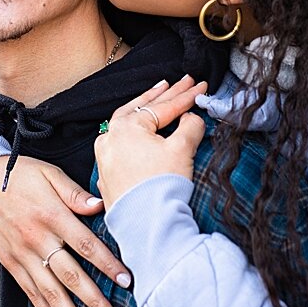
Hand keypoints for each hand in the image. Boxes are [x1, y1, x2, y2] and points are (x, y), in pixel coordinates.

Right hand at [0, 156, 127, 306]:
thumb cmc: (20, 175)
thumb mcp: (51, 174)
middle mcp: (37, 240)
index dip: (108, 265)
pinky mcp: (9, 262)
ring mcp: (21, 254)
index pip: (86, 246)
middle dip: (93, 301)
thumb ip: (76, 193)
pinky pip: (28, 290)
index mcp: (52, 216)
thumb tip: (101, 206)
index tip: (127, 281)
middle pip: (70, 276)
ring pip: (49, 291)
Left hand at [95, 77, 207, 206]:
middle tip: (182, 82)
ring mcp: (106, 157)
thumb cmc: (162, 185)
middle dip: (165, 94)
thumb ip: (191, 125)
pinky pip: (122, 144)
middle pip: (142, 108)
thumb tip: (191, 118)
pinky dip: (135, 132)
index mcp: (127, 126)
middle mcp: (110, 138)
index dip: (187, 95)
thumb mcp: (183, 149)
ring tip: (159, 94)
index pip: (165, 106)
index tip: (202, 85)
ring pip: (127, 124)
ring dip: (145, 108)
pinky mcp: (108, 174)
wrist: (148, 224)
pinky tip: (141, 130)